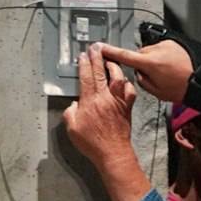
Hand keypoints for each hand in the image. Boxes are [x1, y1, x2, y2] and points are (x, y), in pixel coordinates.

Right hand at [62, 44, 137, 170]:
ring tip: (110, 60)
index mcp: (89, 102)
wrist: (113, 153)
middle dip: (97, 57)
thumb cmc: (91, 143)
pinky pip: (130, 91)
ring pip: (118, 77)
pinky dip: (128, 83)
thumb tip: (74, 105)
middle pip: (100, 73)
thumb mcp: (72, 129)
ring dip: (114, 66)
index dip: (84, 64)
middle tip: (96, 47)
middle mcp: (104, 98)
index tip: (83, 55)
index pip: (86, 77)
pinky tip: (124, 81)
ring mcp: (117, 101)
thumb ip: (70, 113)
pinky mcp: (127, 107)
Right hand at [100, 40, 192, 102]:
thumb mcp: (157, 91)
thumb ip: (142, 81)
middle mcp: (156, 50)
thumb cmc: (182, 88)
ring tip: (166, 72)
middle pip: (138, 55)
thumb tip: (138, 73)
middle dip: (141, 64)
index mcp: (150, 63)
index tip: (100, 47)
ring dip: (153, 61)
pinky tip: (171, 66)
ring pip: (150, 52)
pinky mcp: (172, 42)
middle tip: (153, 76)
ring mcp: (165, 44)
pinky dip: (162, 57)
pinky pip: (160, 49)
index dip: (110, 51)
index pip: (125, 55)